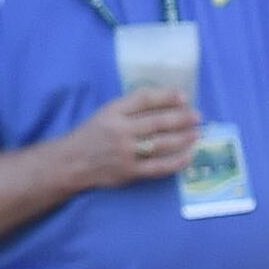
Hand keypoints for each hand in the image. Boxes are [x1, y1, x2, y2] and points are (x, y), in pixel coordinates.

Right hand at [62, 89, 197, 188]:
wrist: (71, 162)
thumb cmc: (93, 135)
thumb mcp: (106, 114)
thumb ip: (131, 109)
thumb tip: (168, 103)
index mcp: (113, 112)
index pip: (144, 99)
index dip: (166, 96)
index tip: (184, 97)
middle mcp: (120, 130)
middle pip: (157, 122)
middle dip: (182, 118)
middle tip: (198, 116)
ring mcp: (125, 152)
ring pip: (161, 143)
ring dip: (184, 138)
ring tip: (198, 133)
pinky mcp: (130, 172)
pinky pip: (159, 167)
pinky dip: (177, 161)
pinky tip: (190, 155)